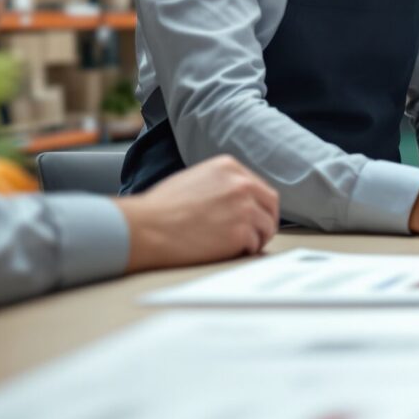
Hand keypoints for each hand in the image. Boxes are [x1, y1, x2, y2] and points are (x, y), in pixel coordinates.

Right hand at [118, 154, 279, 272]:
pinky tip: (228, 251)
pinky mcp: (241, 231)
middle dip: (266, 220)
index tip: (254, 216)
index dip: (258, 205)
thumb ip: (221, 183)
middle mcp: (241, 184)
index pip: (258, 187)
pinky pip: (255, 244)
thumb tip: (237, 198)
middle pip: (270, 204)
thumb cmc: (162, 208)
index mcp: (229, 167)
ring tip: (238, 245)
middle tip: (257, 234)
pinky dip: (246, 250)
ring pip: (266, 226)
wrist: (147, 227)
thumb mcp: (196, 179)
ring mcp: (244, 207)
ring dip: (256, 238)